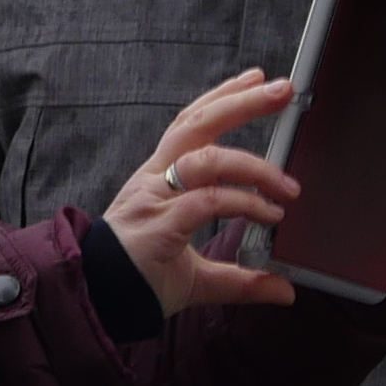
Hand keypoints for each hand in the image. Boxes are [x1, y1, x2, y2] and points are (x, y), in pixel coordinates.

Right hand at [102, 71, 304, 313]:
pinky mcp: (160, 225)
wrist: (97, 304)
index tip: (256, 81)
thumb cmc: (138, 281)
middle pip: (197, 125)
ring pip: (204, 158)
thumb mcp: (200, 277)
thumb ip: (242, 278)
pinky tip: (269, 213)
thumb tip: (284, 289)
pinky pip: (207, 202)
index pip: (190, 124)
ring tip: (287, 184)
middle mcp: (154, 180)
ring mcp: (154, 200)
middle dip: (241, 102)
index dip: (222, 98)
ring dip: (253, 164)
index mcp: (158, 179)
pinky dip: (243, 204)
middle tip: (282, 89)